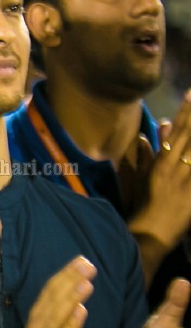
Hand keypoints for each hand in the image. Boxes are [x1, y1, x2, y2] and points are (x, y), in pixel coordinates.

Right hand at [10, 256, 95, 327]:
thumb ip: (61, 316)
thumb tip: (79, 299)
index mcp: (38, 317)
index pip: (51, 290)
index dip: (65, 274)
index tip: (81, 259)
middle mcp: (38, 325)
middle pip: (53, 298)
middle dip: (70, 279)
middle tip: (87, 264)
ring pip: (57, 315)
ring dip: (71, 297)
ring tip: (86, 282)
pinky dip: (71, 324)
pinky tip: (81, 311)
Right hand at [132, 90, 190, 251]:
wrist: (149, 234)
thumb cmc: (143, 207)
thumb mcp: (142, 179)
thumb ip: (144, 157)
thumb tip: (145, 137)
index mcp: (161, 164)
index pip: (176, 133)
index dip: (185, 113)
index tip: (190, 94)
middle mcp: (176, 169)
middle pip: (190, 138)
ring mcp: (187, 182)